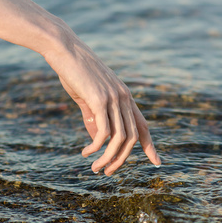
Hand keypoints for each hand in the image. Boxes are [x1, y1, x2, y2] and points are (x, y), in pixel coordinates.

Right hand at [43, 29, 160, 175]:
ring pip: (119, 139)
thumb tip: (99, 140)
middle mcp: (124, 98)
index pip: (142, 125)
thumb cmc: (75, 73)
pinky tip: (86, 152)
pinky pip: (104, 132)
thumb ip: (94, 118)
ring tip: (95, 168)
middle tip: (106, 173)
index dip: (150, 145)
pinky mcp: (99, 100)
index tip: (157, 162)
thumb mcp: (88, 97)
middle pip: (131, 138)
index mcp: (125, 96)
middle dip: (121, 160)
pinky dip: (96, 147)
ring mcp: (113, 98)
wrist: (64, 49)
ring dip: (108, 158)